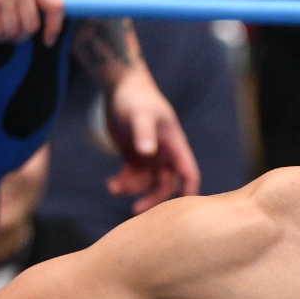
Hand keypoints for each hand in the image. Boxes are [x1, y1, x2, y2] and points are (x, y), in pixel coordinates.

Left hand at [103, 66, 201, 213]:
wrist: (120, 87)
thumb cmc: (135, 98)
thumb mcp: (140, 114)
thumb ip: (144, 133)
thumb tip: (147, 153)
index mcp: (175, 145)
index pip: (189, 172)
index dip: (189, 191)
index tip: (183, 211)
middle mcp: (165, 154)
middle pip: (166, 185)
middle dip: (152, 199)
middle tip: (135, 210)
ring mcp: (150, 156)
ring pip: (146, 183)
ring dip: (131, 189)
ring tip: (112, 186)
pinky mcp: (135, 156)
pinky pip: (133, 177)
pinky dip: (123, 183)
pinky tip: (111, 183)